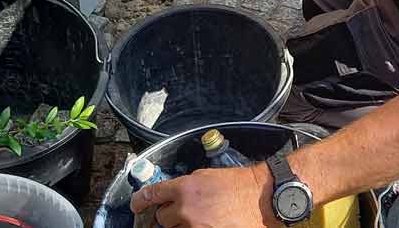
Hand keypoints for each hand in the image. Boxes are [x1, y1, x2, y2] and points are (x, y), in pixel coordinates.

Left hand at [130, 165, 279, 227]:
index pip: (151, 195)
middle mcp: (186, 210)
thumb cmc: (239, 184)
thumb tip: (172, 195)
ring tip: (198, 218)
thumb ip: (185, 186)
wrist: (262, 199)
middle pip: (162, 218)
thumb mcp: (206, 176)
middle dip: (169, 215)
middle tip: (181, 211)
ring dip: (181, 225)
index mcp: (184, 188)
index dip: (139, 201)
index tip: (136, 205)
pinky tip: (205, 223)